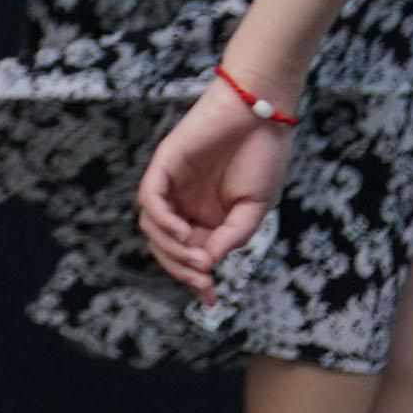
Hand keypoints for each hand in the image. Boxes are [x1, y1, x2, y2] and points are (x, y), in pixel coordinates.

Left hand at [141, 80, 296, 293]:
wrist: (262, 114)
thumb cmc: (263, 157)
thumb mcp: (255, 208)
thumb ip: (232, 236)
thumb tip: (209, 263)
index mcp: (206, 217)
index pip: (189, 254)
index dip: (195, 278)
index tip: (211, 298)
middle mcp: (184, 204)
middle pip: (166, 246)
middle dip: (182, 269)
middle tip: (202, 281)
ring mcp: (171, 185)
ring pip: (153, 227)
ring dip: (172, 250)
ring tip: (198, 259)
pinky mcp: (163, 166)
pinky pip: (150, 199)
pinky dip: (162, 220)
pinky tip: (183, 234)